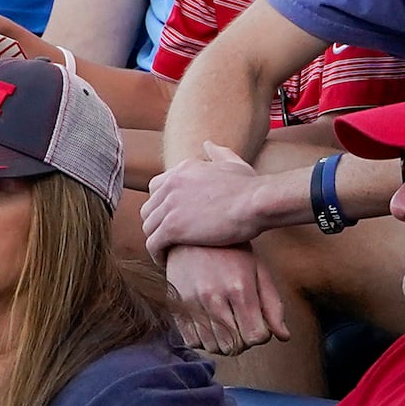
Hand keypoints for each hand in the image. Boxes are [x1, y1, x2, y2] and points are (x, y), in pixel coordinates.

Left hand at [140, 143, 278, 258]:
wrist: (256, 202)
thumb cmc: (251, 187)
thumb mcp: (233, 163)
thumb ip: (218, 153)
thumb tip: (207, 144)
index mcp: (182, 170)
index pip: (156, 188)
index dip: (162, 206)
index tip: (172, 219)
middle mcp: (170, 184)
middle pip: (148, 208)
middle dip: (156, 224)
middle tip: (168, 239)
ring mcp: (169, 205)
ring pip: (148, 227)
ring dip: (156, 241)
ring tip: (167, 253)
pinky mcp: (173, 227)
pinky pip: (153, 243)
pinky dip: (157, 254)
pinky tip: (167, 262)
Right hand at [163, 242, 289, 353]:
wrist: (191, 232)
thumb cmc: (231, 252)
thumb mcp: (258, 271)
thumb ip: (272, 305)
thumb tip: (284, 337)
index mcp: (239, 288)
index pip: (256, 336)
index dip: (261, 334)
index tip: (258, 323)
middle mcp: (214, 297)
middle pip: (235, 345)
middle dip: (243, 340)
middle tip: (242, 324)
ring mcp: (192, 302)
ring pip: (213, 347)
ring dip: (223, 342)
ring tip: (225, 324)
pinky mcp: (176, 305)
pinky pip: (192, 341)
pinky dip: (203, 340)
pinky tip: (208, 324)